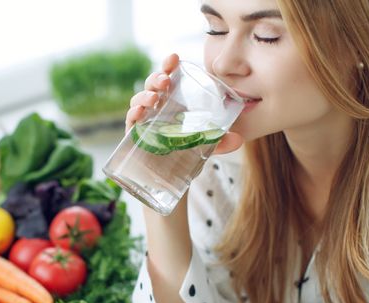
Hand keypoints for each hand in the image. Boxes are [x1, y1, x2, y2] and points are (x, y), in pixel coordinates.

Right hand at [125, 53, 242, 154]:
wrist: (171, 178)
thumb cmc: (186, 153)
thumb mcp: (207, 145)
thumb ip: (221, 142)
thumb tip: (239, 139)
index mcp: (172, 102)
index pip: (168, 78)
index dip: (168, 66)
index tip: (174, 58)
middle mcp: (156, 108)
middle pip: (152, 86)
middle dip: (156, 78)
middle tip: (165, 81)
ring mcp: (144, 120)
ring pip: (139, 100)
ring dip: (145, 95)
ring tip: (154, 98)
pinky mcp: (135, 136)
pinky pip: (130, 121)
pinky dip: (132, 114)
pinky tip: (139, 112)